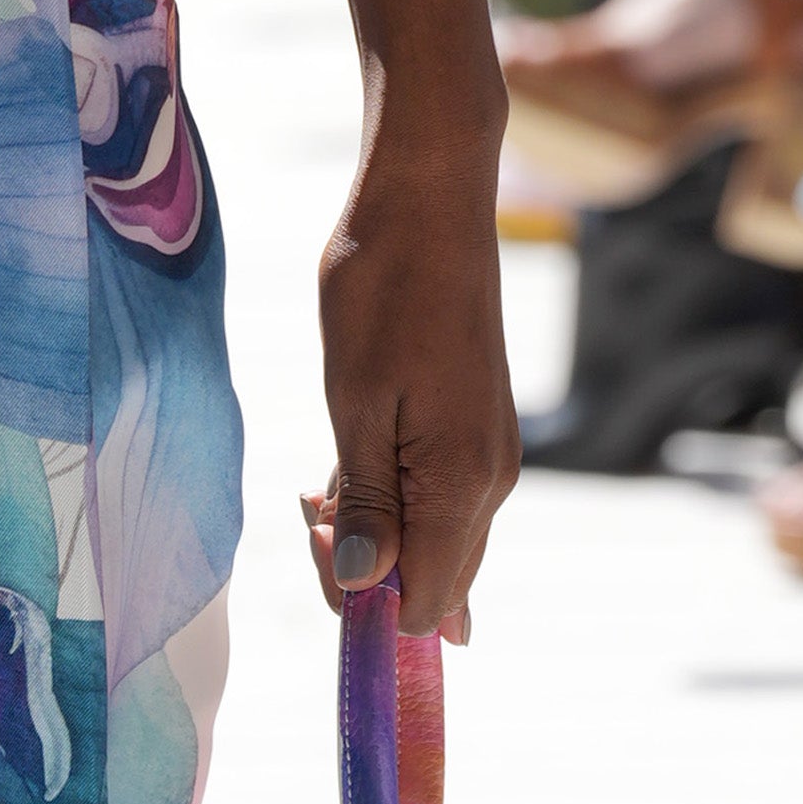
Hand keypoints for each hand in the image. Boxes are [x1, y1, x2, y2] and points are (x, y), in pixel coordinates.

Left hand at [308, 137, 518, 641]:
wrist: (430, 199)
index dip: (363, 601)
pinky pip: (436, 498)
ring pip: (432, 539)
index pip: (424, 604)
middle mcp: (492, 482)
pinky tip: (348, 463)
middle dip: (364, 567)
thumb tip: (367, 588)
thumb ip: (369, 502)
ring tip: (319, 480)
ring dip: (373, 529)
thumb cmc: (384, 290)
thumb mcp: (357, 402)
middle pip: (433, 582)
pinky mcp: (477, 429)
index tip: (315, 537)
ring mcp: (490, 456)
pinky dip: (391, 497)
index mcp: (465, 485)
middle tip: (309, 503)